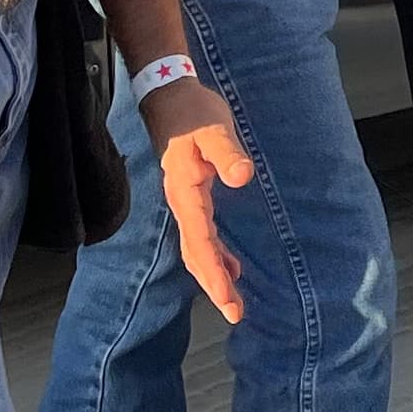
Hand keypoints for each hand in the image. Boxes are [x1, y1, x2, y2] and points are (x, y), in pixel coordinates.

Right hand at [145, 77, 255, 321]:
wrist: (170, 98)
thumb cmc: (193, 113)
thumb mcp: (213, 129)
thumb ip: (226, 152)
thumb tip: (242, 176)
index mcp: (186, 193)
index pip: (200, 241)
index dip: (213, 271)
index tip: (227, 297)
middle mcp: (182, 204)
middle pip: (196, 254)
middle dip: (214, 284)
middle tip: (235, 313)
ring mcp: (186, 202)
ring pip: (197, 249)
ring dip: (214, 275)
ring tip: (233, 302)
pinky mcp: (193, 197)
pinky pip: (202, 237)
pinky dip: (215, 256)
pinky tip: (232, 268)